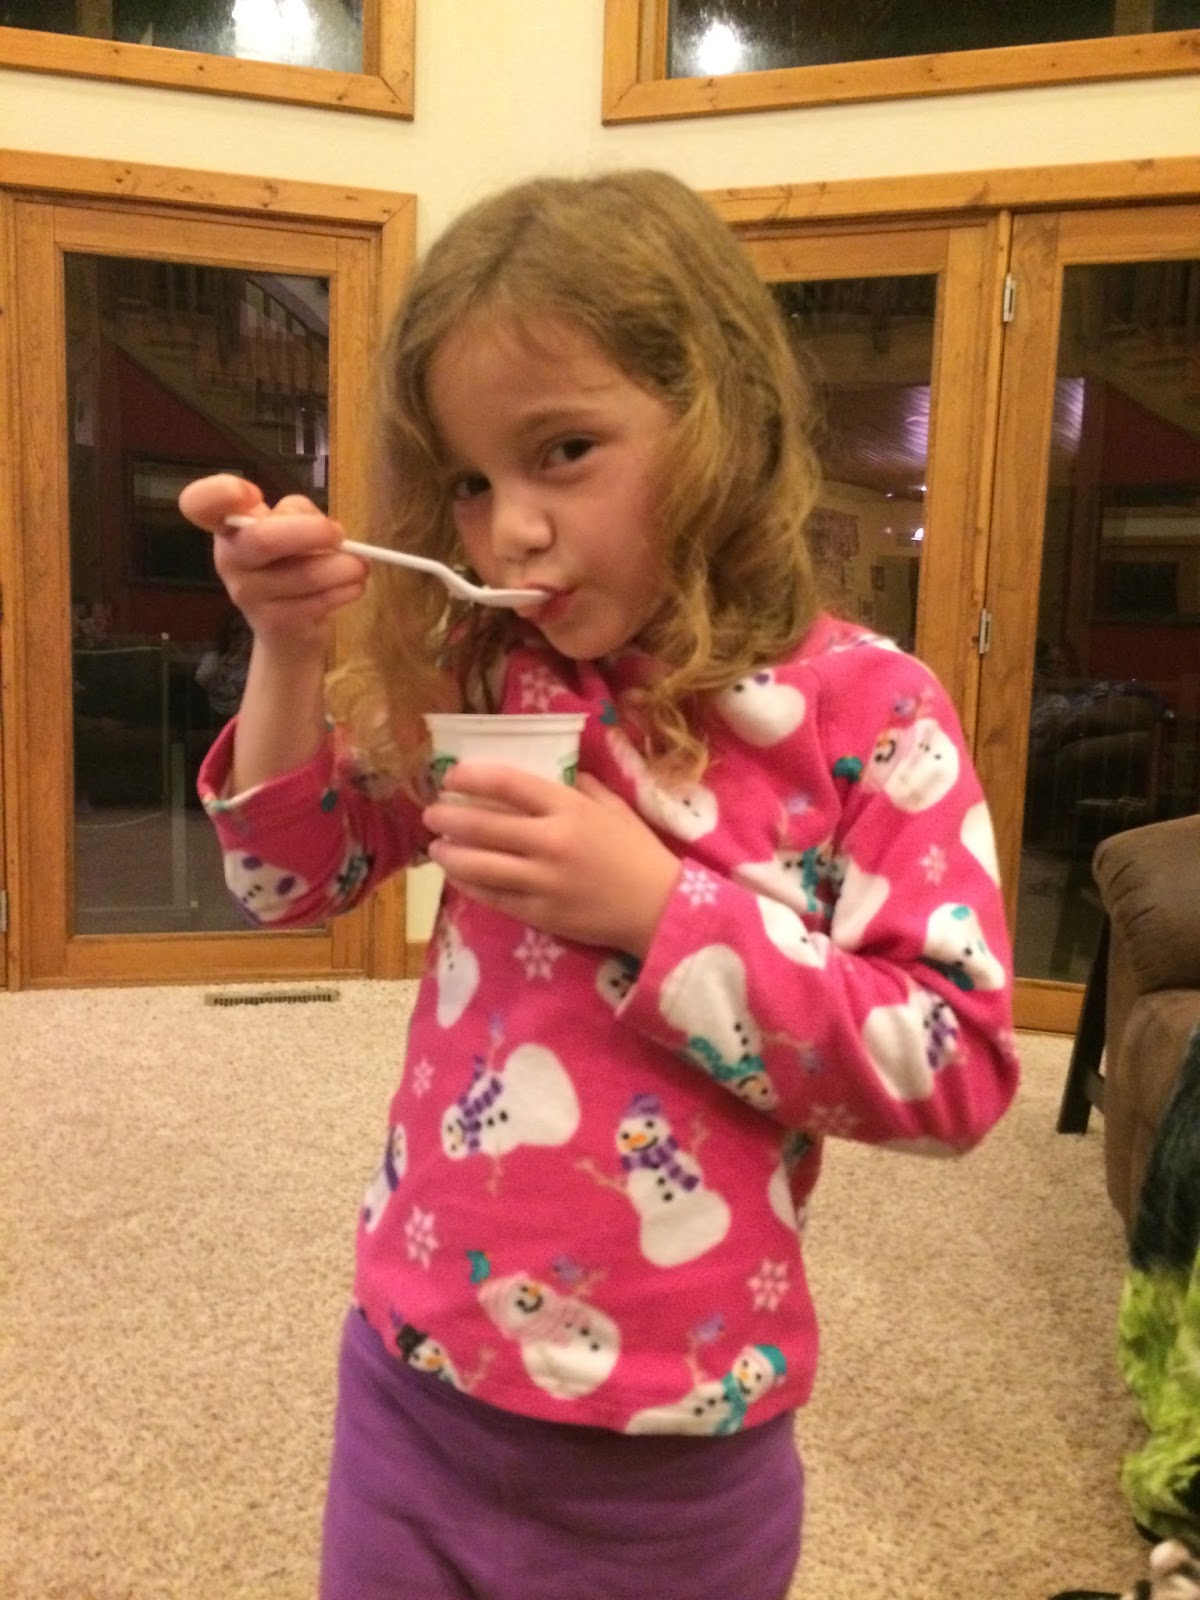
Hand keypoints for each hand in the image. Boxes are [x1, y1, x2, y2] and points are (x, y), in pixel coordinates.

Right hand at [177, 474, 366, 658]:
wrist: (289, 628)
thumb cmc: (291, 562)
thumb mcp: (291, 526)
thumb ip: (298, 514)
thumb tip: (320, 528)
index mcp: (228, 525)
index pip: (200, 503)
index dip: (221, 492)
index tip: (253, 494)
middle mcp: (229, 557)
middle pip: (264, 539)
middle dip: (313, 532)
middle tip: (339, 534)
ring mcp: (248, 593)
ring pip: (305, 573)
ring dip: (344, 567)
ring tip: (359, 565)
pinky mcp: (274, 622)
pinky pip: (319, 601)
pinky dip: (346, 590)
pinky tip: (351, 587)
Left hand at [422, 766, 680, 956]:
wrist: (659, 909)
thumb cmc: (638, 852)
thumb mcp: (614, 808)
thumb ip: (581, 786)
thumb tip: (549, 771)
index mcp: (569, 809)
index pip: (508, 784)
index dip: (472, 777)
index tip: (451, 776)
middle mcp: (550, 842)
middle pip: (483, 825)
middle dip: (448, 818)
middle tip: (431, 814)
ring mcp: (542, 881)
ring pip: (480, 865)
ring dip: (450, 855)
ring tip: (436, 849)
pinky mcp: (539, 914)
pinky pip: (494, 897)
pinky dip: (470, 886)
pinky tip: (458, 877)